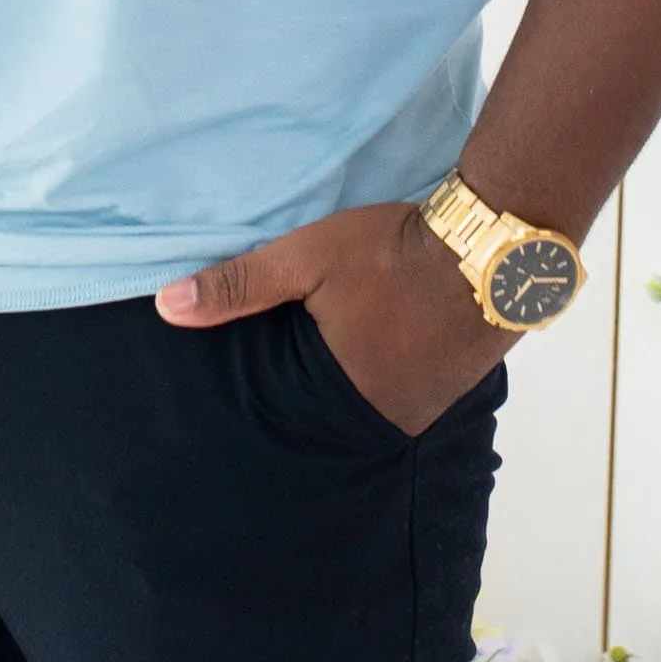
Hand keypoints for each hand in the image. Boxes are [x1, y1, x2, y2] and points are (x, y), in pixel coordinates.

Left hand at [155, 200, 507, 435]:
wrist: (493, 242)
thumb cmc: (390, 252)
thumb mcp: (306, 258)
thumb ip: (239, 286)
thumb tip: (166, 308)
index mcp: (343, 398)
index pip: (286, 414)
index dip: (270, 395)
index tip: (255, 383)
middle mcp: (387, 419)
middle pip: (332, 415)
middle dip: (312, 395)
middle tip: (299, 366)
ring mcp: (426, 408)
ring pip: (371, 406)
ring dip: (354, 385)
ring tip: (341, 359)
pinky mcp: (454, 390)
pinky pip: (406, 394)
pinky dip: (389, 375)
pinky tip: (383, 349)